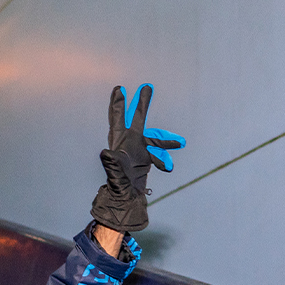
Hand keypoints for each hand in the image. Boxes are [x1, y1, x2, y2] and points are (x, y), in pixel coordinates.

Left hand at [89, 84, 185, 233]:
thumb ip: (111, 162)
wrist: (126, 198)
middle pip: (136, 119)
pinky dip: (165, 159)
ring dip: (167, 140)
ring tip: (180, 143)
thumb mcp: (114, 172)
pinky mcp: (145, 158)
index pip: (118, 119)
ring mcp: (138, 149)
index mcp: (119, 141)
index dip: (118, 104)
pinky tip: (168, 167)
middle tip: (147, 86)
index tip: (119, 88)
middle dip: (141, 104)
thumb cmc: (118, 184)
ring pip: (155, 139)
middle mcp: (129, 142)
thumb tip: (105, 153)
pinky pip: (159, 154)